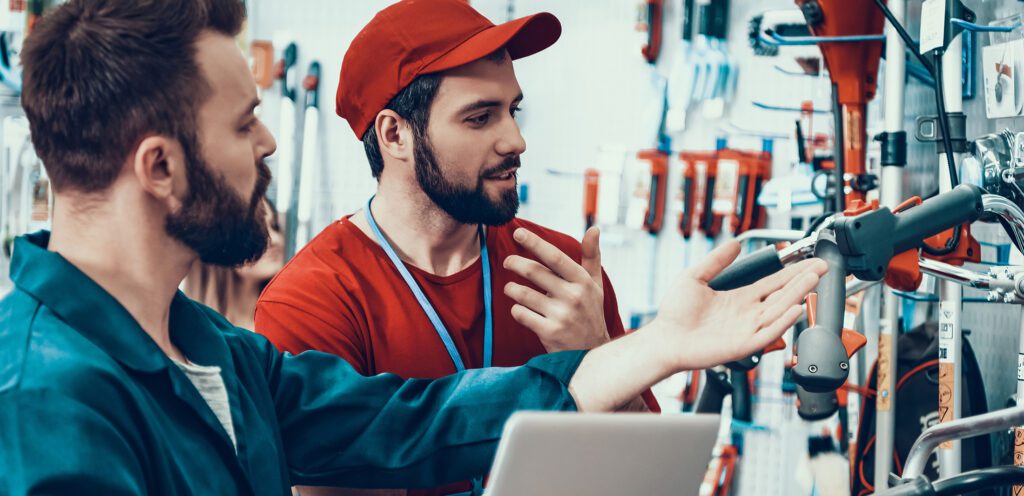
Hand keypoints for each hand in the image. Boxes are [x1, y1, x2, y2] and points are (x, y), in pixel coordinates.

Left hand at [502, 227, 609, 351]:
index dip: (534, 243)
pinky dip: (516, 309)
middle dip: (515, 263)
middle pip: (534, 272)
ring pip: (523, 294)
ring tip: (510, 288)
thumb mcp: (595, 284)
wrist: (592, 352)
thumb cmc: (591, 312)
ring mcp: (561, 315)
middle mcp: (573, 296)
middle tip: (507, 261)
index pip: (555, 257)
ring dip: (511, 288)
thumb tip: (594, 228)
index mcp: (582, 281)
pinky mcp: (549, 332)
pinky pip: (521, 314)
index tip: (518, 232)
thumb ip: (591, 256)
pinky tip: (519, 309)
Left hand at [646, 240, 825, 370]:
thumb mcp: (695, 277)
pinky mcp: (743, 345)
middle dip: (803, 281)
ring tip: (812, 279)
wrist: (664, 339)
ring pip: (780, 310)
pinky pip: (768, 333)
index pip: (773, 283)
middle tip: (822, 267)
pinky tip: (795, 308)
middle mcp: (748, 313)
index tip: (809, 262)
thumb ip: (716, 261)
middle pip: (782, 295)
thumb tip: (734, 243)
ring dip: (797, 295)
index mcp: (739, 298)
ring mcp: (747, 329)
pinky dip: (783, 322)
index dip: (792, 272)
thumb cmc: (675, 314)